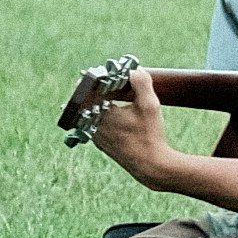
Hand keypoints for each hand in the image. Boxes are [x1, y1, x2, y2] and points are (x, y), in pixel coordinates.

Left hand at [86, 65, 173, 185]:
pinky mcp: (103, 146)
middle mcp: (93, 126)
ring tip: (110, 96)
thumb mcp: (149, 105)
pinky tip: (115, 114)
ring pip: (90, 115)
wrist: (151, 167)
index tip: (100, 72)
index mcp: (99, 114)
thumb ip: (141, 83)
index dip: (93, 79)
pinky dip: (102, 117)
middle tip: (105, 82)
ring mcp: (97, 138)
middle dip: (94, 91)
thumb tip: (134, 70)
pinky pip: (96, 126)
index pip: (86, 90)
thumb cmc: (150, 136)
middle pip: (86, 102)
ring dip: (98, 104)